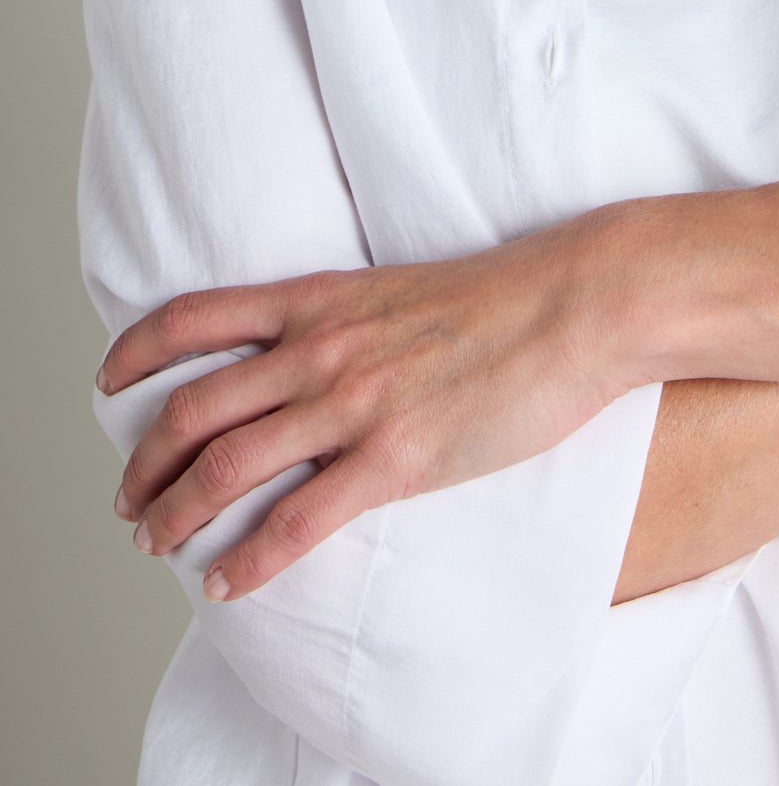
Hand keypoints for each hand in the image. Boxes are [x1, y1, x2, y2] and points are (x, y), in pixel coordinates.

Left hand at [101, 216, 626, 601]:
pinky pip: (297, 522)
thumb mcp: (397, 289)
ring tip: (157, 545)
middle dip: (144, 464)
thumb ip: (343, 321)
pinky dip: (247, 560)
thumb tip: (307, 357)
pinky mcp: (395, 459)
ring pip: (227, 467)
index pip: (194, 317)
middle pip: (193, 409)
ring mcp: (354, 404)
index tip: (108, 383)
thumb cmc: (503, 298)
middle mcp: (320, 349)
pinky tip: (226, 583)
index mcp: (319, 300)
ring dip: (175, 514)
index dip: (136, 353)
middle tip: (130, 501)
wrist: (576, 304)